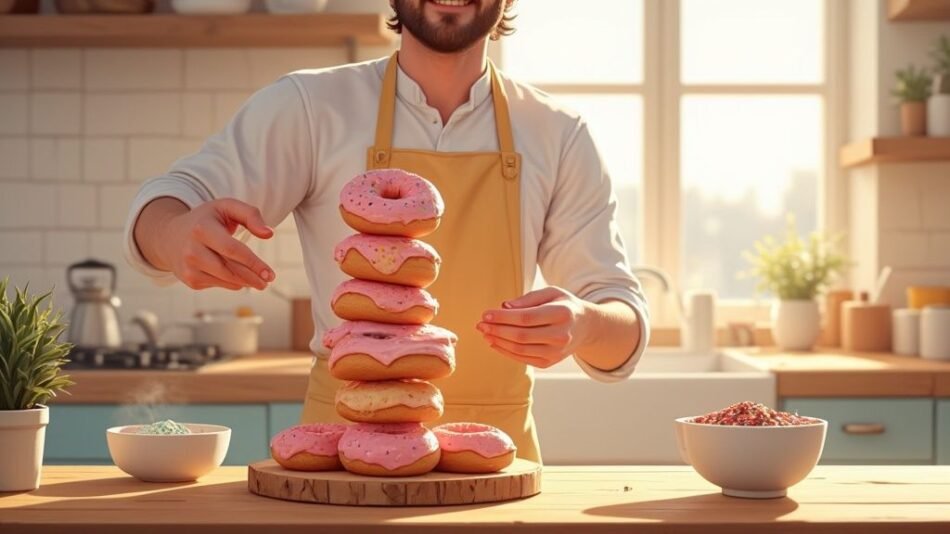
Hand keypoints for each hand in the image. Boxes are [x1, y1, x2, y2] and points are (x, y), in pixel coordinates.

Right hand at [155, 198, 275, 290]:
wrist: (170, 236)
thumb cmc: (206, 220)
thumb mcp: (226, 207)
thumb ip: (250, 214)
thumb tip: (269, 234)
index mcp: (202, 229)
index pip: (232, 250)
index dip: (253, 263)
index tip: (269, 273)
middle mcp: (192, 250)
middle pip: (230, 269)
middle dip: (253, 277)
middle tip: (268, 281)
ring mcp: (189, 268)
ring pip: (227, 280)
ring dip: (246, 282)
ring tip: (259, 282)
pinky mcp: (190, 280)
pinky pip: (219, 284)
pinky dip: (232, 282)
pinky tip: (237, 276)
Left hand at [476, 286, 591, 368]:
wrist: (585, 327)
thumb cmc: (563, 305)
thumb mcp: (551, 293)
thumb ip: (528, 299)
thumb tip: (504, 307)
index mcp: (563, 313)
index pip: (527, 317)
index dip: (503, 317)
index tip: (486, 314)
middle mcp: (562, 336)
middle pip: (521, 335)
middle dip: (497, 330)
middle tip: (480, 324)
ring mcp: (556, 352)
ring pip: (520, 349)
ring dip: (498, 342)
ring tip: (485, 333)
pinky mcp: (549, 362)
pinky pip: (523, 359)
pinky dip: (505, 351)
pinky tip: (494, 342)